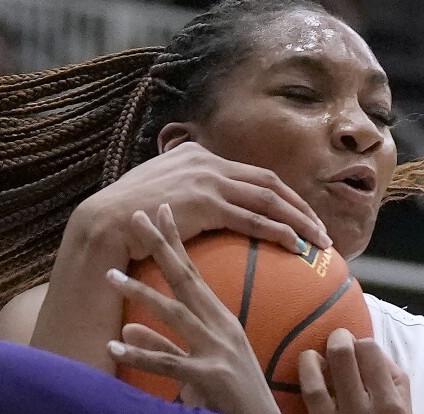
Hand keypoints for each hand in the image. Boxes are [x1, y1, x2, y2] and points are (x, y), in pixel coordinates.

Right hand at [72, 142, 330, 259]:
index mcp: (196, 156)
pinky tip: (296, 246)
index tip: (297, 214)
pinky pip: (253, 218)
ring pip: (268, 198)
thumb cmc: (124, 222)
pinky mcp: (206, 201)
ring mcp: (207, 179)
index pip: (250, 174)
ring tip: (319, 241)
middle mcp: (206, 161)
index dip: (279, 195)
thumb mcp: (156, 200)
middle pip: (268, 182)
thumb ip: (180, 199)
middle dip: (299, 205)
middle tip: (320, 229)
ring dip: (299, 220)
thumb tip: (194, 217)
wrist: (103, 224)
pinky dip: (279, 231)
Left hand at [105, 205, 284, 413]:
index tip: (159, 211)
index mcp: (222, 321)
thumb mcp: (197, 370)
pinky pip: (169, 364)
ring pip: (175, 314)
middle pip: (186, 280)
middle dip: (160, 246)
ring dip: (140, 293)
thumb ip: (163, 348)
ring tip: (110, 275)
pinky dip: (140, 355)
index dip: (176, 242)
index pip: (195, 273)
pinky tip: (113, 347)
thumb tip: (128, 330)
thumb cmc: (232, 405)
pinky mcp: (211, 379)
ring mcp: (218, 352)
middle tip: (135, 217)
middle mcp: (222, 328)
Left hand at [300, 331, 420, 413]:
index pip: (374, 354)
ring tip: (315, 354)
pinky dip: (307, 377)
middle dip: (340, 340)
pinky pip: (310, 395)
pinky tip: (307, 371)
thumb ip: (398, 393)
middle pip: (348, 356)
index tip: (361, 347)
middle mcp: (367, 407)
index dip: (364, 344)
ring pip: (322, 374)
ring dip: (316, 357)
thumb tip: (381, 364)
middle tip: (337, 338)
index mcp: (393, 405)